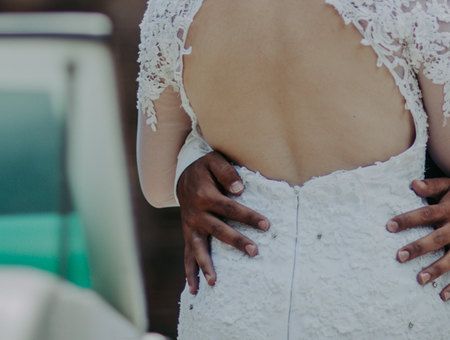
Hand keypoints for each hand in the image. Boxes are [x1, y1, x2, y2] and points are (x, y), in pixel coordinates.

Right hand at [178, 151, 270, 293]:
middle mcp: (196, 214)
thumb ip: (227, 172)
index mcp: (205, 196)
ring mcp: (191, 226)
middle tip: (255, 251)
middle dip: (236, 241)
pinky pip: (188, 255)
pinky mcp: (189, 234)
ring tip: (214, 282)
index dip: (248, 216)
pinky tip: (194, 289)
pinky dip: (190, 272)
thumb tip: (240, 189)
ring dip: (206, 265)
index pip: (231, 208)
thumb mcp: (214, 160)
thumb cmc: (204, 168)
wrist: (183, 175)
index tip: (266, 225)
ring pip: (199, 248)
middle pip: (218, 230)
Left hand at [386, 177, 449, 299]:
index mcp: (449, 210)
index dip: (408, 220)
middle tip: (400, 256)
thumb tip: (413, 184)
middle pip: (437, 239)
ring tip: (420, 279)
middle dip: (419, 248)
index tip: (390, 226)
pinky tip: (443, 296)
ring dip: (437, 269)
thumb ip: (432, 185)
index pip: (426, 214)